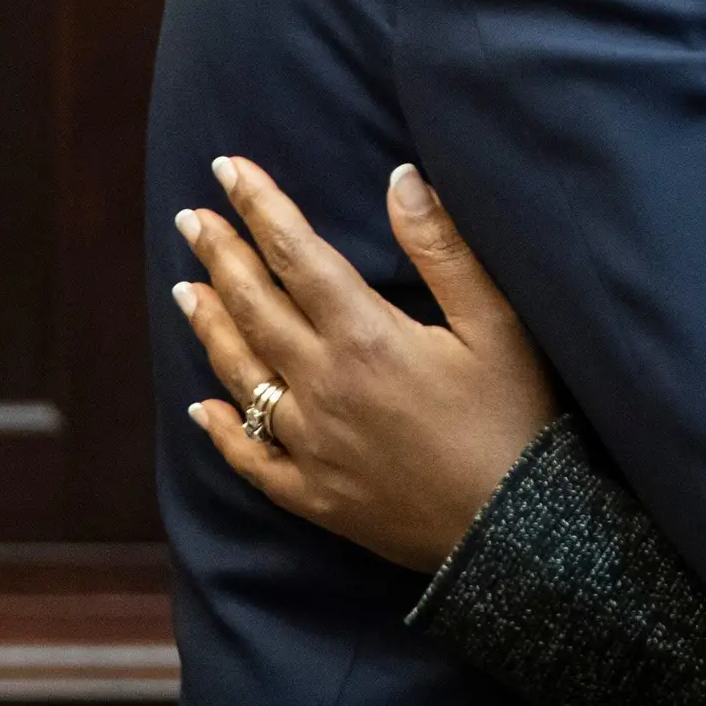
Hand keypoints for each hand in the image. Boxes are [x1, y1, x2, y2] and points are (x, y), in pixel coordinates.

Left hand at [173, 157, 564, 571]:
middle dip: (220, 255)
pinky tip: (202, 409)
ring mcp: (312, 447)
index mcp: (365, 337)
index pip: (296, 254)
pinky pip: (251, 460)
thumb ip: (444, 248)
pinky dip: (222, 431)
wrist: (519, 536)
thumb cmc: (517, 421)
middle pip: (255, 307)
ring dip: (210, 326)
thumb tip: (400, 176)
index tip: (227, 168)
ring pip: (241, 375)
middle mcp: (323, 387)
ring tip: (186, 289)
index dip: (259, 207)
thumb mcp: (499, 325)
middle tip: (192, 218)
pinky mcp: (315, 497)